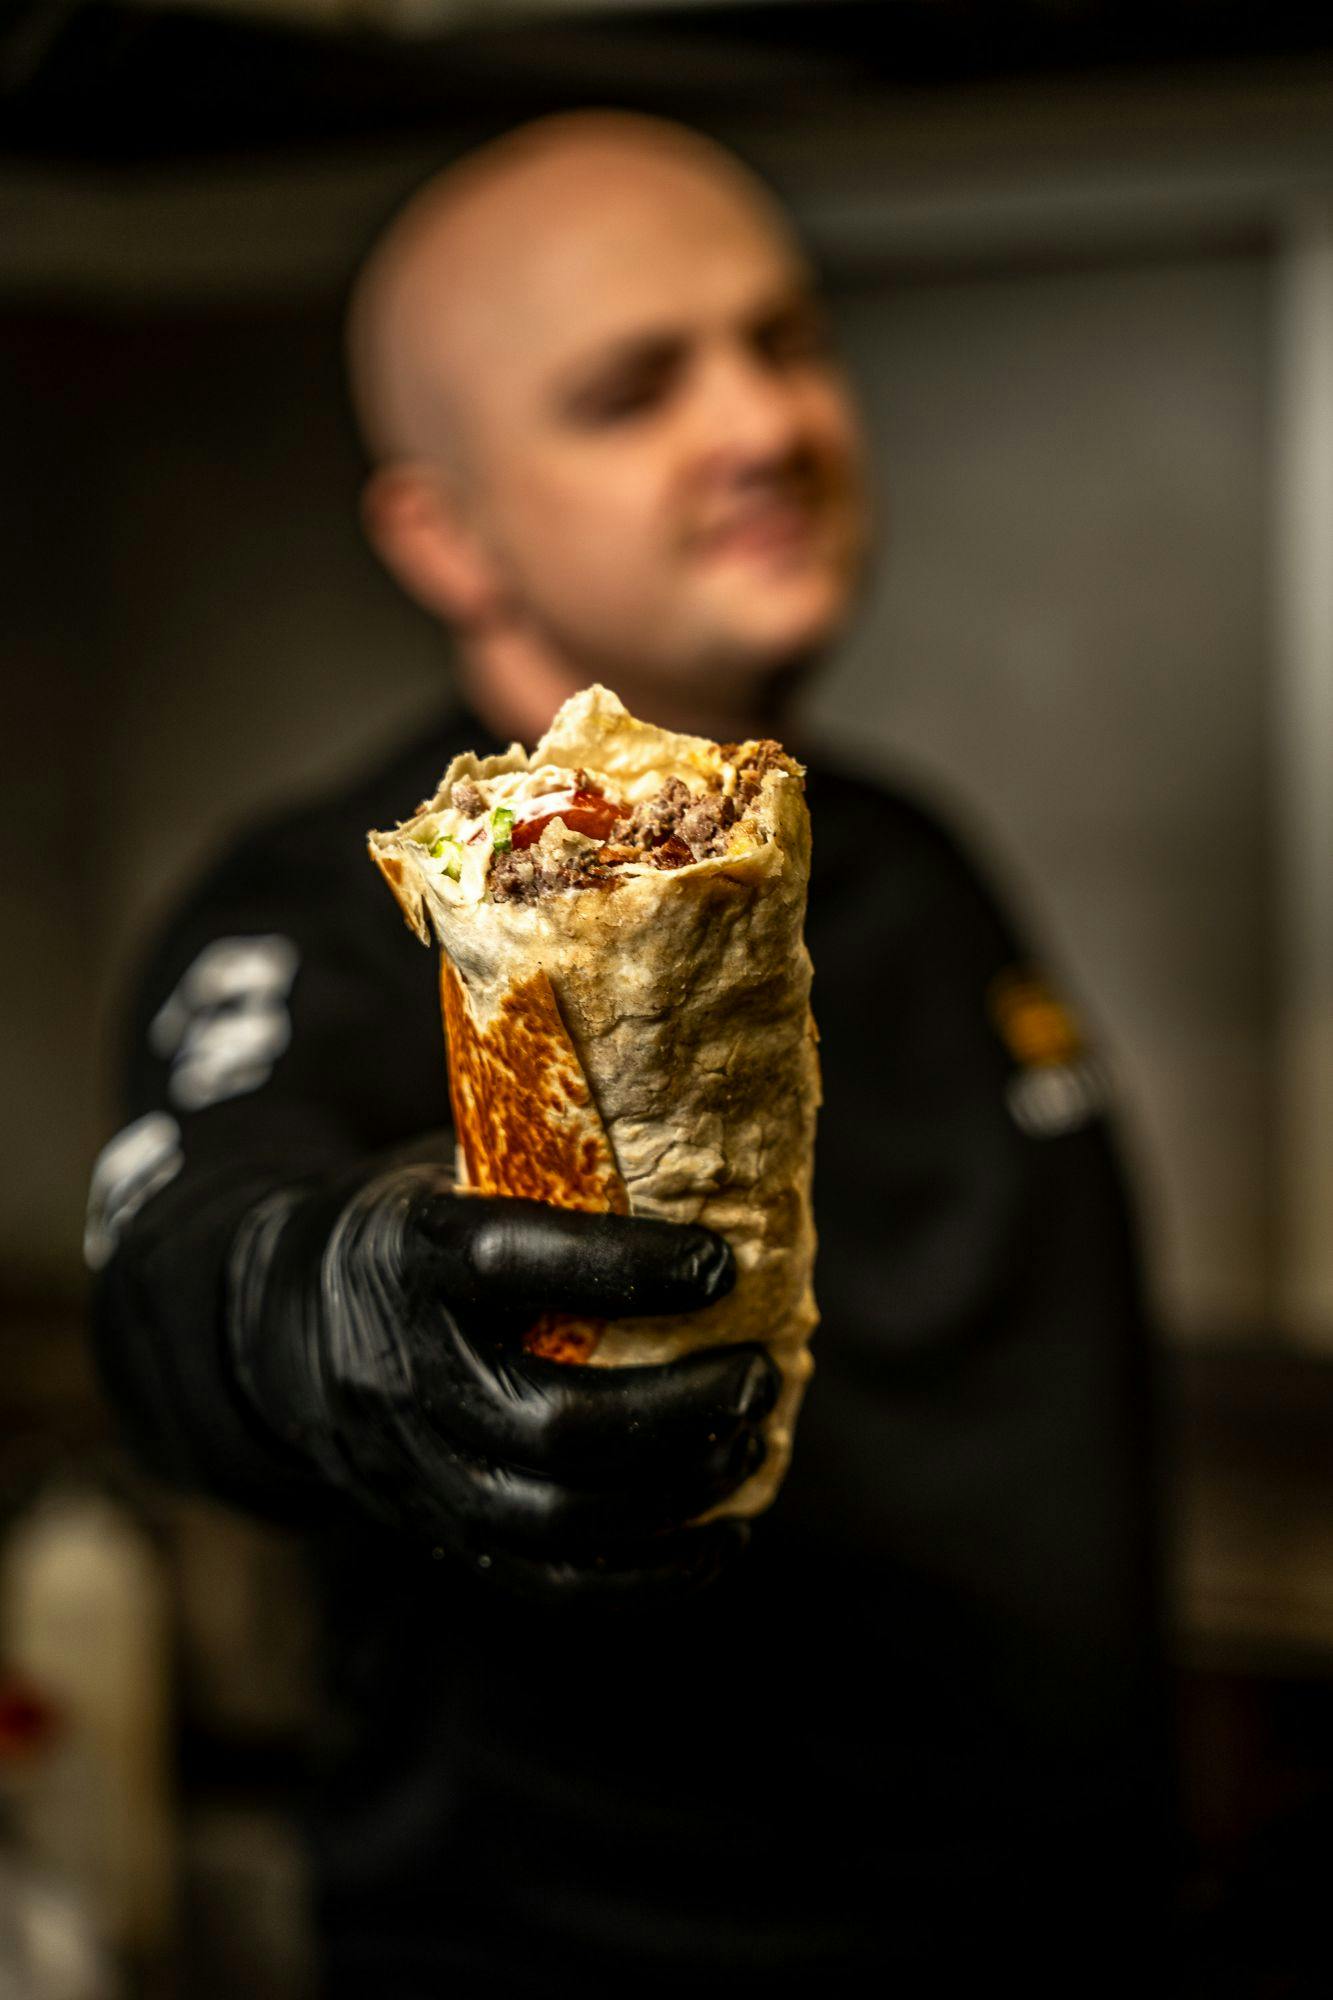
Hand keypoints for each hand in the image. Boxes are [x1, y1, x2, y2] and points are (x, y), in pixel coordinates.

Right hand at [226, 1161, 779, 1597]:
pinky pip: (549, 1583)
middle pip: (552, 1422)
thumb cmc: (410, 1234)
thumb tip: (701, 1139)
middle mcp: (405, 1373)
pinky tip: (723, 1537)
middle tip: (756, 1374)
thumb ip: (543, 1167)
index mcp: (408, 1258)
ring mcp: (417, 1470)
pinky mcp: (441, 1535)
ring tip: (751, 1440)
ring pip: (558, 1515)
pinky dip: (649, 1575)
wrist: (277, 1331)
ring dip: (678, 1489)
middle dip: (678, 1408)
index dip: (622, 1267)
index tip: (719, 1263)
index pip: (511, 1263)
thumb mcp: (446, 1173)